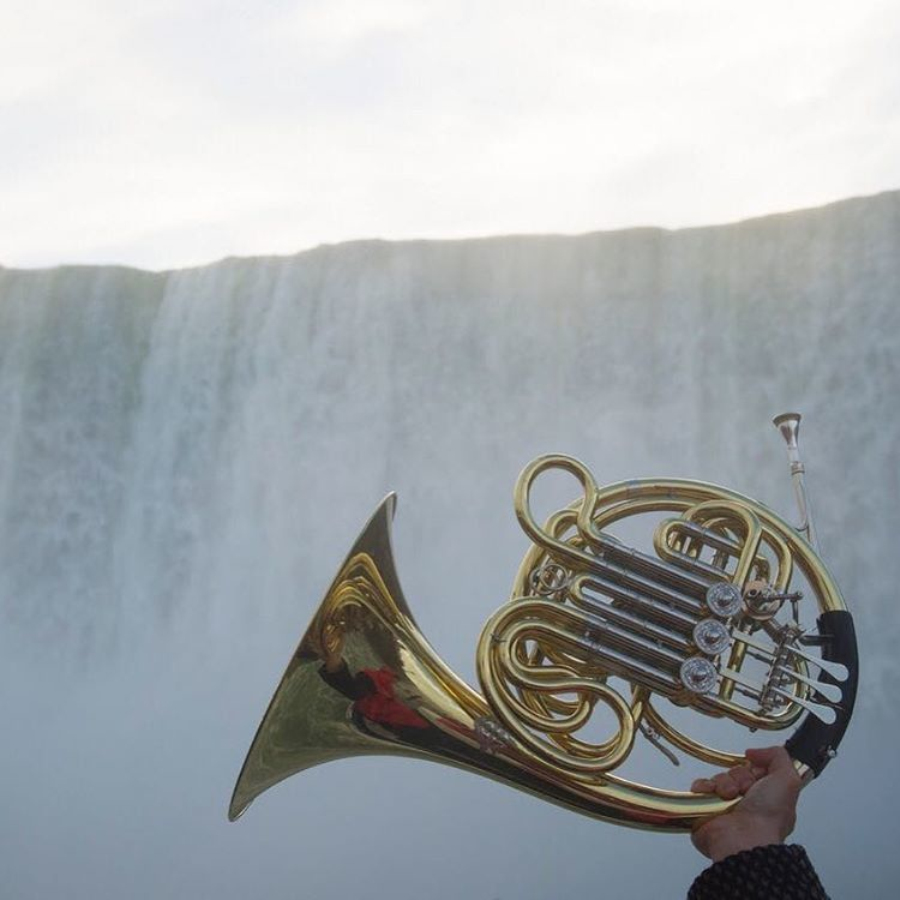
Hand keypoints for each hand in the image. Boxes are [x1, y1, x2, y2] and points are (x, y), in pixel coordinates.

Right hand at [690, 746, 801, 861]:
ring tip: (729, 797)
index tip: (758, 777)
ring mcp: (725, 807)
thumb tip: (754, 752)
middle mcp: (746, 803)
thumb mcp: (788, 781)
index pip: (754, 770)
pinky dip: (704, 788)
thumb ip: (778, 757)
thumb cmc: (768, 818)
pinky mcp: (705, 810)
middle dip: (739, 777)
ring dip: (723, 783)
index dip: (755, 770)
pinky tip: (713, 796)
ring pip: (718, 778)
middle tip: (744, 791)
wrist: (743, 840)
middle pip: (735, 773)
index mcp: (766, 799)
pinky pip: (700, 787)